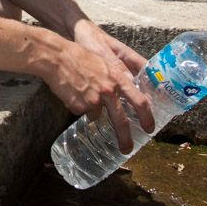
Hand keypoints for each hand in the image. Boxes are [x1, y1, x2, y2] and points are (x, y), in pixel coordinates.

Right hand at [47, 23, 155, 153]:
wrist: (57, 58)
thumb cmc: (79, 57)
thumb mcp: (104, 65)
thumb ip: (114, 81)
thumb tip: (119, 97)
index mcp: (118, 79)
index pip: (140, 101)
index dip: (147, 117)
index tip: (149, 128)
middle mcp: (109, 91)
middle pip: (121, 121)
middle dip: (125, 138)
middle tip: (127, 148)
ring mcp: (93, 100)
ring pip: (96, 115)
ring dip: (90, 109)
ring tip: (81, 92)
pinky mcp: (79, 106)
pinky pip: (81, 111)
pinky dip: (77, 105)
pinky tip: (72, 92)